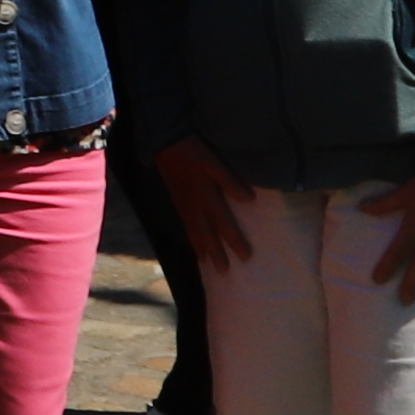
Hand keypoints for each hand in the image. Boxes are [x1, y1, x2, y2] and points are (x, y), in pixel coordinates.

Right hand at [151, 137, 249, 269]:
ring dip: (201, 249)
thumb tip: (249, 200)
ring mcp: (183, 204)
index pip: (224, 224)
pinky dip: (191, 237)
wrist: (165, 143)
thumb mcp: (214, 162)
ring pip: (193, 232)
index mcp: (206, 197)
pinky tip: (194, 241)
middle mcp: (194, 206)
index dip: (235, 241)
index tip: (245, 256)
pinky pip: (185, 225)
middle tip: (224, 271)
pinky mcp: (176, 200)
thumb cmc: (193, 151)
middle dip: (216, 253)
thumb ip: (231, 182)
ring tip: (207, 264)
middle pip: (206, 234)